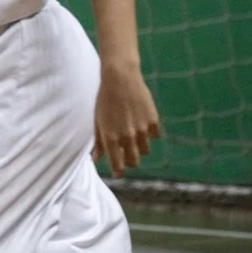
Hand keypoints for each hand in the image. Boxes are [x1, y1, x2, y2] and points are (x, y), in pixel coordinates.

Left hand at [93, 60, 160, 176]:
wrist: (120, 78)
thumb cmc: (105, 99)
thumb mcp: (97, 121)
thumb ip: (99, 142)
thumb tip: (96, 159)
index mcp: (110, 138)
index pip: (117, 165)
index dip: (118, 172)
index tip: (118, 174)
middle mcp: (127, 137)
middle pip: (134, 162)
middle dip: (130, 161)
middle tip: (126, 155)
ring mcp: (141, 130)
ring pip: (145, 151)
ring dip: (140, 147)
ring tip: (134, 135)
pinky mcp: (153, 121)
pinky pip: (155, 136)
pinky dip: (150, 133)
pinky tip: (143, 123)